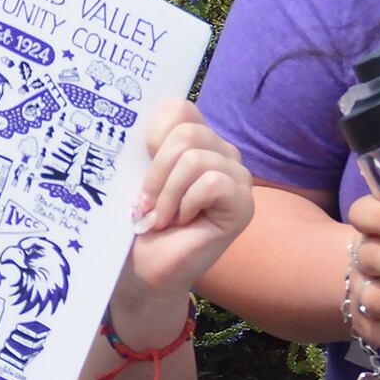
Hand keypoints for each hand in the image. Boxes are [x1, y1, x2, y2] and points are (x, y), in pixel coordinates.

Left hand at [121, 100, 253, 302]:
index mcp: (197, 140)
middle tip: (145, 204)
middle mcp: (222, 153)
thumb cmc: (138, 224)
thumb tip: (138, 116)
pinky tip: (183, 222)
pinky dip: (186, 204)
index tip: (139, 164)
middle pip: (186, 133)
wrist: (143, 271)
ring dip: (167, 194)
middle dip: (156, 172)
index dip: (153, 133)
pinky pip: (211, 183)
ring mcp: (237, 177)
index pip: (179, 108)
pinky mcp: (244, 203)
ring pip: (195, 158)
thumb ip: (147, 143)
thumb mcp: (135, 174)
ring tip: (161, 218)